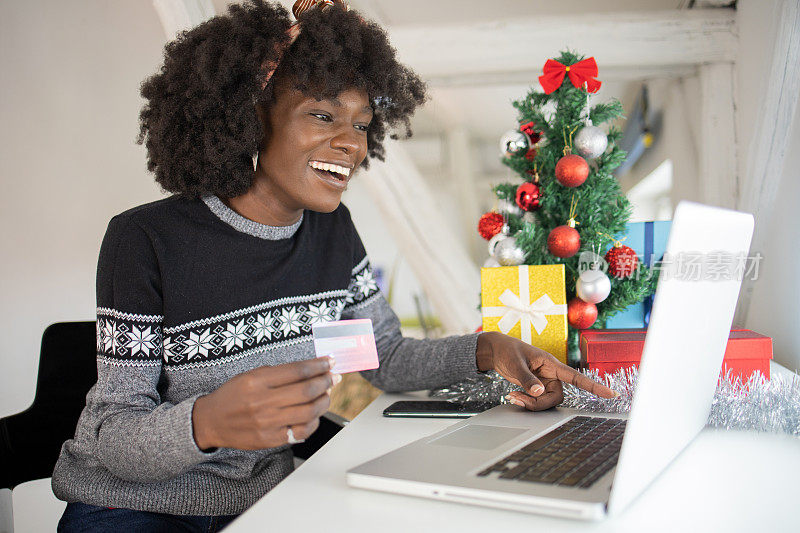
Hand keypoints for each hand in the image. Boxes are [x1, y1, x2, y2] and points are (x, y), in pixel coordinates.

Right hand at [192, 357, 338, 450]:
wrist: (211, 421)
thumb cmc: (233, 395)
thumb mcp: (251, 375)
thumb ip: (279, 373)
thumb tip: (312, 369)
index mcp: (257, 381)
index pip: (297, 371)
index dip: (318, 365)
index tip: (329, 362)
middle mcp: (263, 402)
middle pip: (306, 391)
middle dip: (326, 382)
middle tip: (333, 377)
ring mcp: (267, 423)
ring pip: (308, 412)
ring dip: (324, 401)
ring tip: (327, 394)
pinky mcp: (270, 440)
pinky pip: (301, 432)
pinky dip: (314, 422)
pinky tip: (314, 414)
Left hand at [475, 331, 616, 410]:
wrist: (496, 350)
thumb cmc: (507, 350)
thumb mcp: (516, 364)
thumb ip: (528, 378)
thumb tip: (540, 392)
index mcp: (551, 364)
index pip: (576, 377)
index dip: (594, 386)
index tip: (611, 394)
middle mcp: (550, 373)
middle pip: (557, 397)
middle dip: (539, 403)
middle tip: (517, 398)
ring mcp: (544, 380)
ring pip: (547, 401)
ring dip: (531, 403)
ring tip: (513, 396)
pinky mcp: (536, 386)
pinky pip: (538, 400)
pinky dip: (526, 402)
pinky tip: (513, 396)